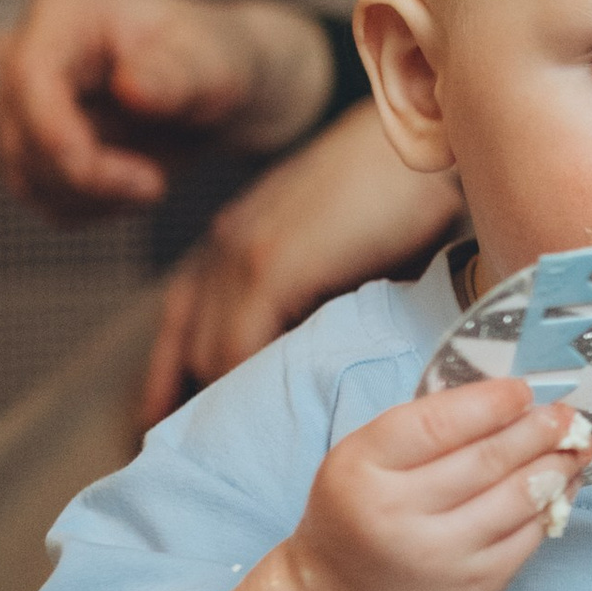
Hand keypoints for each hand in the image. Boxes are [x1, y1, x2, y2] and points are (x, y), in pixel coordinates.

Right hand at [0, 0, 335, 216]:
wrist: (226, 88)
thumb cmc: (221, 59)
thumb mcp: (218, 60)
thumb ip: (179, 72)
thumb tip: (131, 87)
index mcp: (62, 16)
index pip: (30, 82)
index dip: (67, 142)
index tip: (142, 179)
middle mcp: (26, 57)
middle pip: (21, 138)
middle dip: (91, 179)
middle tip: (157, 184)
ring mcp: (24, 105)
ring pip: (27, 177)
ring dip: (93, 197)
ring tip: (154, 178)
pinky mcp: (33, 147)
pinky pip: (43, 199)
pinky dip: (90, 208)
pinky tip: (135, 188)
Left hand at [140, 104, 464, 424]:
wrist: (421, 132)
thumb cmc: (402, 189)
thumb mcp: (347, 250)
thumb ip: (326, 294)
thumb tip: (331, 351)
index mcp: (239, 239)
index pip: (184, 322)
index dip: (174, 375)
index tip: (170, 422)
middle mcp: (226, 245)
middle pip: (189, 345)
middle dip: (188, 400)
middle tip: (202, 458)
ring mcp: (240, 254)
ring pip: (208, 353)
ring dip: (224, 402)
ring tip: (237, 455)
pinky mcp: (268, 265)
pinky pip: (235, 348)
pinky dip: (245, 388)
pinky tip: (266, 422)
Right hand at [278, 376, 587, 590]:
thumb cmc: (359, 515)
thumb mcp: (365, 460)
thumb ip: (423, 429)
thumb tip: (508, 400)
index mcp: (363, 470)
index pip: (436, 424)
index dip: (489, 403)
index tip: (523, 390)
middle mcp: (399, 514)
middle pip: (487, 460)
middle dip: (538, 430)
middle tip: (566, 414)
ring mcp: (441, 556)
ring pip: (518, 498)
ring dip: (558, 465)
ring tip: (577, 444)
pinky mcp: (477, 585)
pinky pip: (528, 535)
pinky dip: (554, 504)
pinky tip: (564, 483)